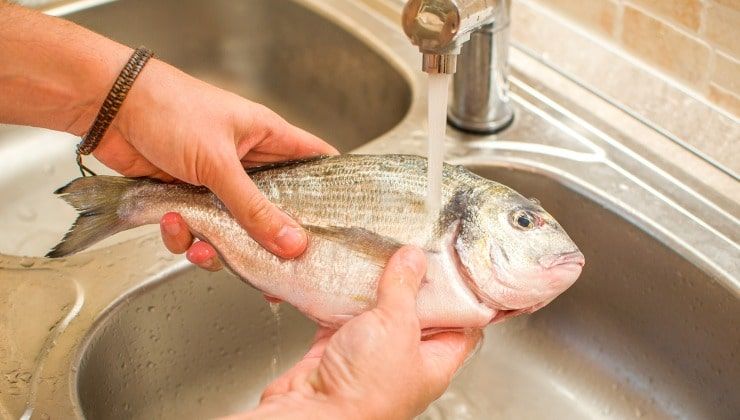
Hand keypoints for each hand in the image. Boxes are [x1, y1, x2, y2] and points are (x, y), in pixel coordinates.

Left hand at [91, 58, 337, 258]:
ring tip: (201, 244)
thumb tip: (292, 243)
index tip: (338, 224)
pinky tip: (172, 223)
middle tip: (268, 264)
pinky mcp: (187, 196)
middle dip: (268, 238)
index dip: (330, 191)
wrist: (108, 108)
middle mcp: (247, 162)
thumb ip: (254, 208)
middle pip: (275, 208)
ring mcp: (216, 181)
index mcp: (267, 138)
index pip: (316, 162)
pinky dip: (184, 236)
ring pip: (235, 227)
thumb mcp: (218, 162)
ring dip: (218, 244)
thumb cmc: (169, 109)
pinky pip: (199, 229)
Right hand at [222, 246, 482, 419]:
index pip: (462, 323)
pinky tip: (344, 274)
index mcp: (435, 361)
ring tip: (382, 252)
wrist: (311, 415)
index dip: (464, 294)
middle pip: (418, 311)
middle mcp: (405, 359)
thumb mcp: (397, 327)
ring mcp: (371, 354)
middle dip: (415, 280)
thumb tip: (413, 258)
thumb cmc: (364, 393)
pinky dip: (341, 296)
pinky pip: (343, 315)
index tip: (460, 265)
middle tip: (415, 249)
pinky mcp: (338, 349)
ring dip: (377, 285)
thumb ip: (405, 288)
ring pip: (379, 311)